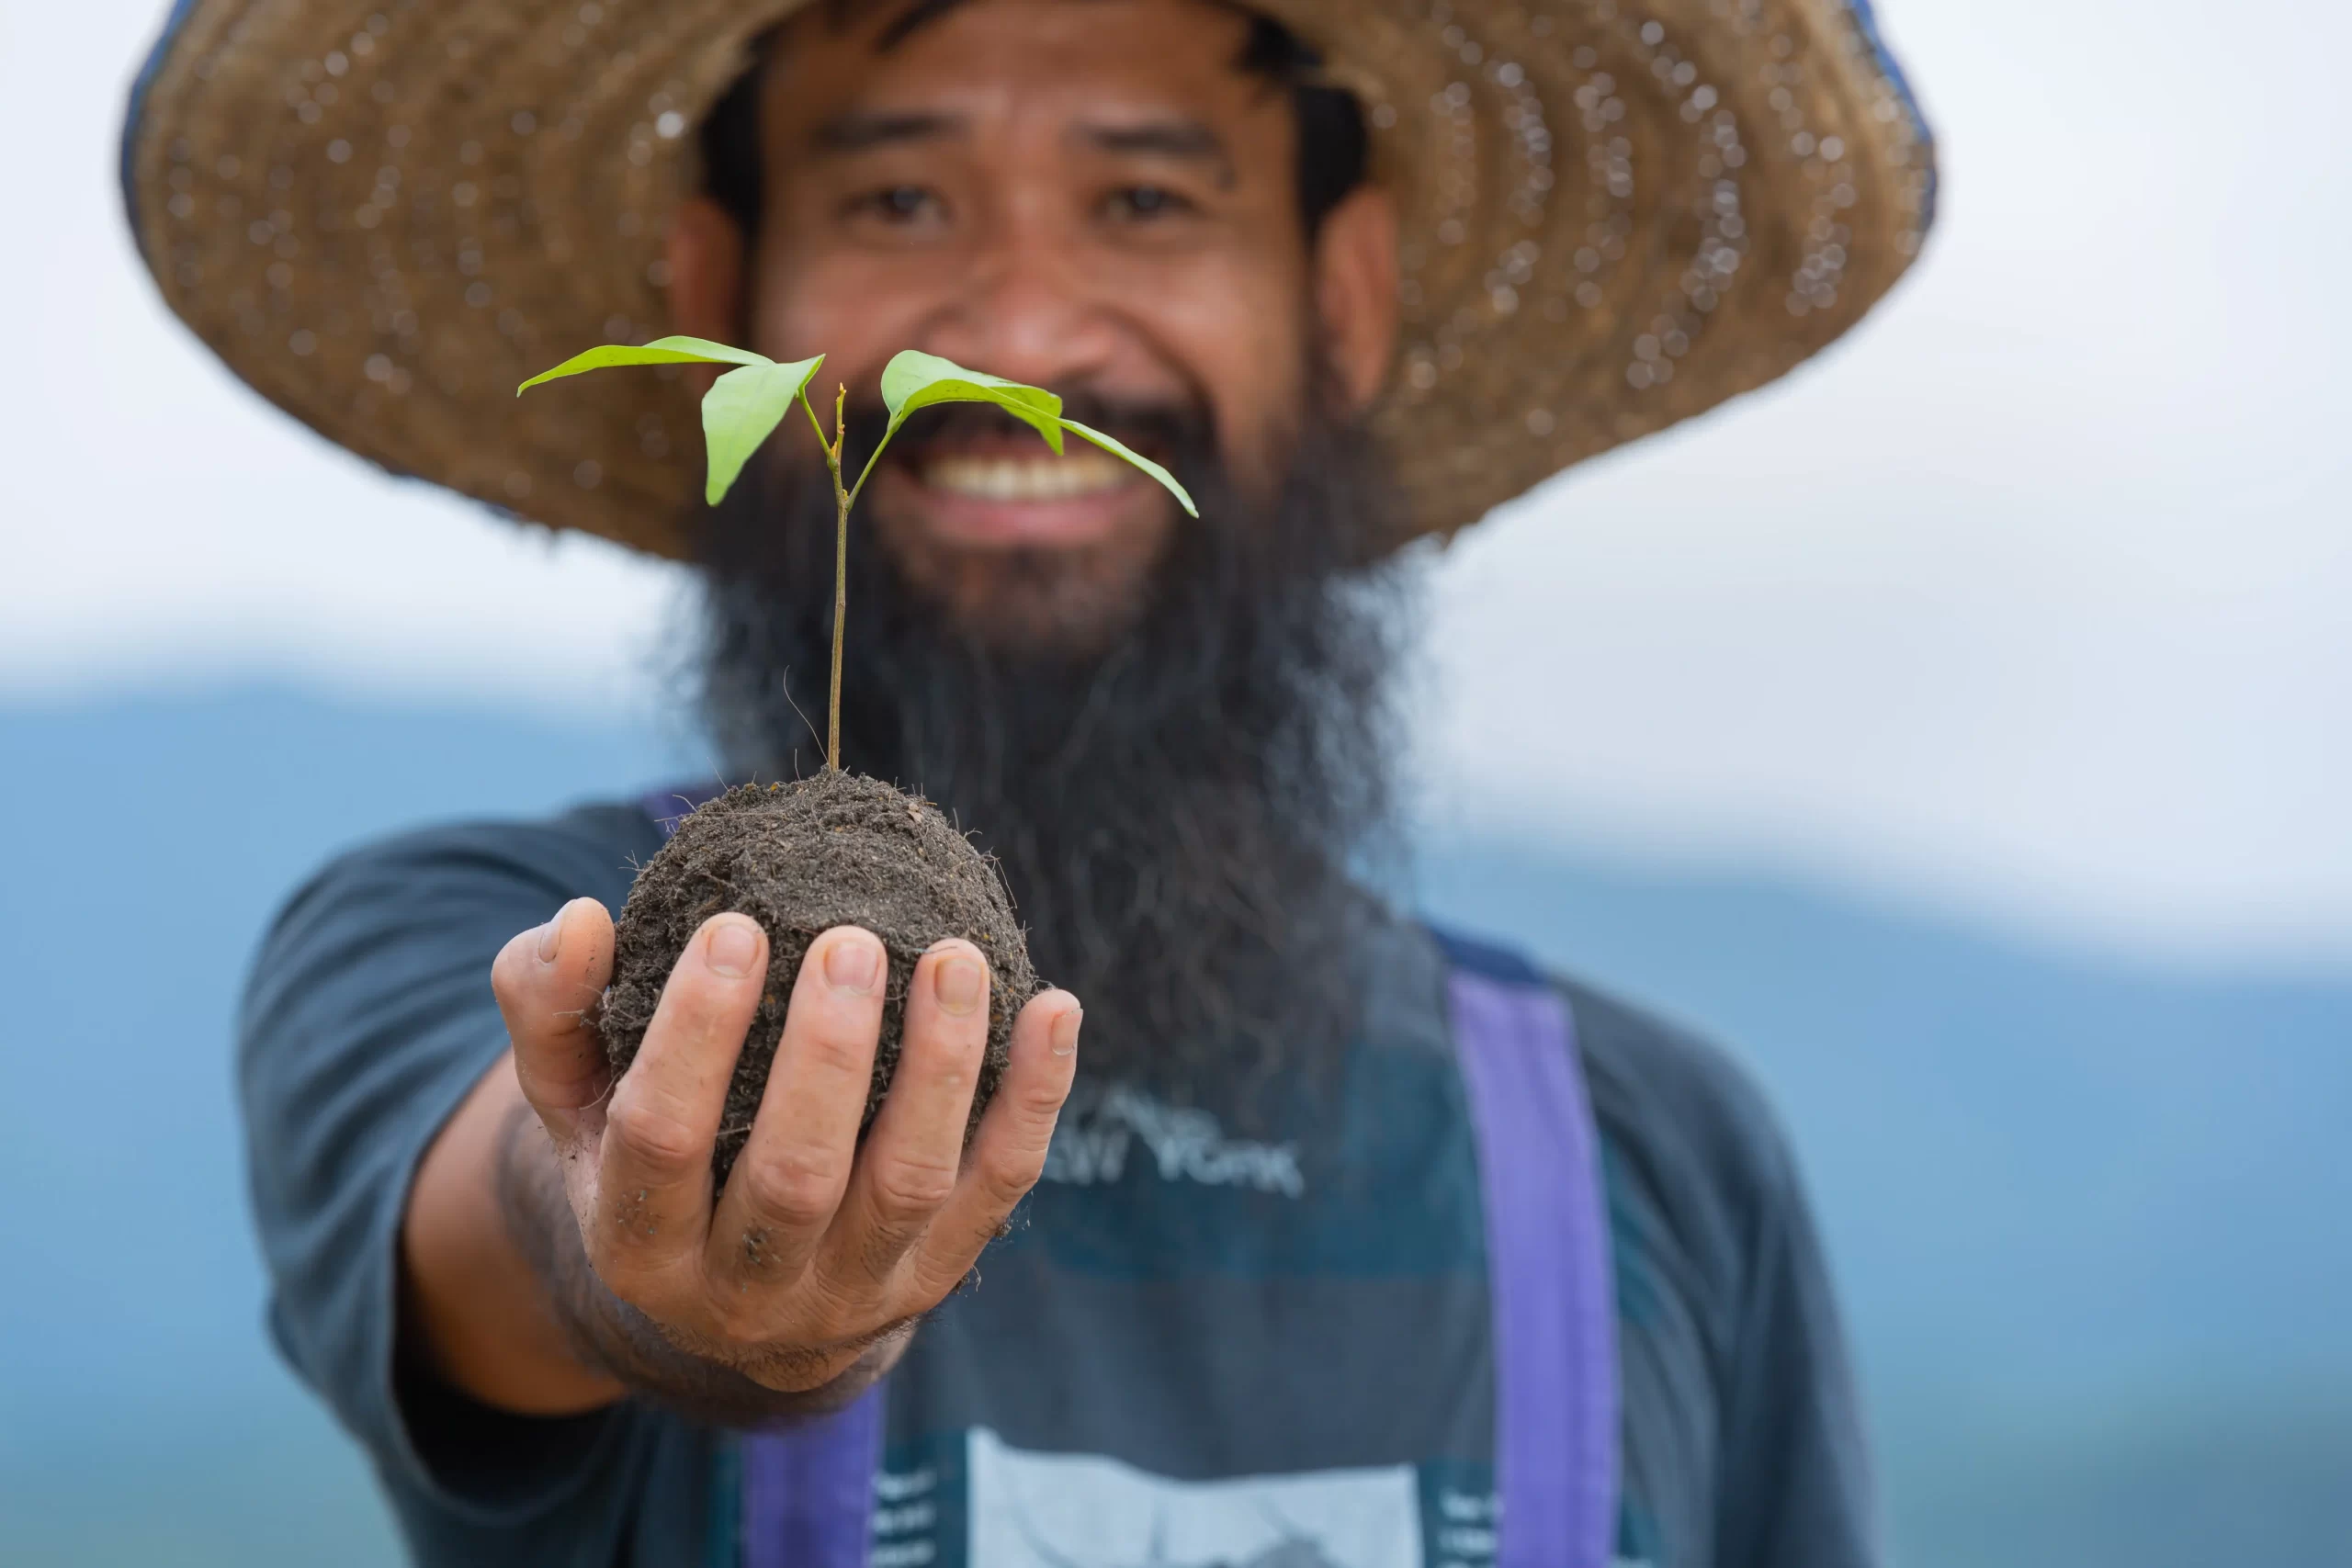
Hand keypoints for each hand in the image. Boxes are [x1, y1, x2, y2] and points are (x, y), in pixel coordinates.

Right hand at [491, 897, 1080, 1393]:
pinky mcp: (938, 1273)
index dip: (697, 1034)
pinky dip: (1033, 1099)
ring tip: (954, 957)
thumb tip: (580, 918)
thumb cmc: (652, 1155)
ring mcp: (853, 1289)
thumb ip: (552, 1007)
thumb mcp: (575, 1098)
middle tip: (853, 939)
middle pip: (793, 1177)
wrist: (736, 1298)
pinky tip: (1055, 1007)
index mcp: (638, 1240)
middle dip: (828, 1055)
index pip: (662, 1138)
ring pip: (907, 1185)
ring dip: (938, 1068)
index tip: (735, 926)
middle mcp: (744, 1288)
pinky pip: (999, 1187)